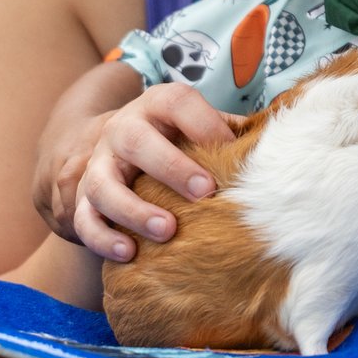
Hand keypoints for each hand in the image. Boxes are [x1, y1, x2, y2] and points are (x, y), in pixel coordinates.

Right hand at [73, 83, 237, 260]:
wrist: (119, 139)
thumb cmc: (177, 134)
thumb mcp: (198, 122)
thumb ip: (228, 130)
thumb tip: (274, 145)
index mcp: (157, 105)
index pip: (177, 102)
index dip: (203, 124)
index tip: (228, 148)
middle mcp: (123, 129)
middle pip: (136, 141)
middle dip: (171, 167)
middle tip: (205, 193)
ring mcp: (99, 163)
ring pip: (103, 185)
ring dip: (133, 210)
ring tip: (167, 231)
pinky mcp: (84, 197)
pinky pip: (84, 219)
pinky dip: (102, 238)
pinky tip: (129, 254)